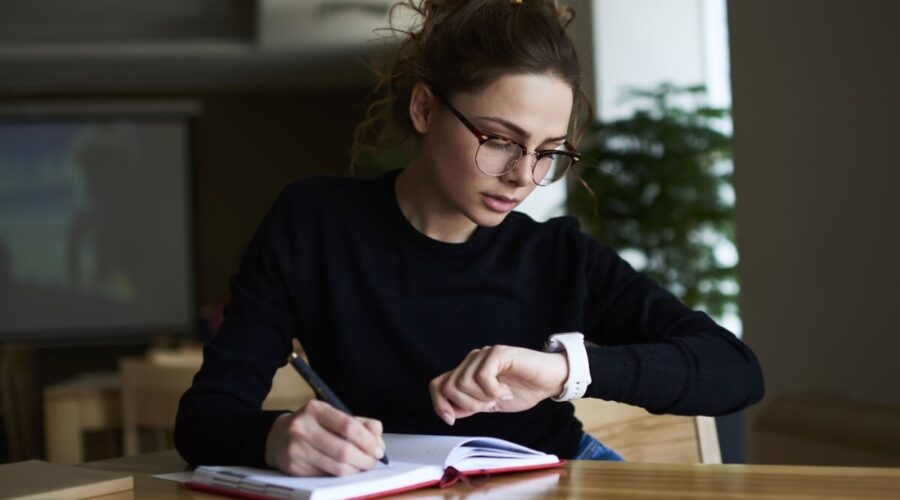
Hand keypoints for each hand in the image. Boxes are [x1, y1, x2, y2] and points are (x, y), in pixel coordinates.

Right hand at [264, 399, 385, 475]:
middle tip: (373, 462)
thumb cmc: (313, 425)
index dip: (368, 440)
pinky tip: (345, 470)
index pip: (348, 425)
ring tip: (362, 467)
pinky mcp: (294, 468)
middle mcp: (302, 428)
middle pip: (343, 450)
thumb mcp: (333, 416)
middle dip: (365, 459)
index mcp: (315, 409)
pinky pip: (326, 476)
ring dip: (356, 470)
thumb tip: (377, 435)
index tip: (378, 449)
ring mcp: (296, 449)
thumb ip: (359, 423)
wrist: (277, 437)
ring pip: (336, 467)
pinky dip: (341, 476)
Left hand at [429, 345, 568, 424]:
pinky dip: (493, 390)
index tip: (451, 420)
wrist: (549, 381)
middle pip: (449, 386)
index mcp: (468, 372)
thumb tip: (449, 412)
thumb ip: (470, 406)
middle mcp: (472, 360)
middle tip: (489, 404)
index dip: (438, 404)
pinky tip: (506, 390)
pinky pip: (482, 376)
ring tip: (500, 396)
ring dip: (482, 397)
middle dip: (468, 404)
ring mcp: (484, 355)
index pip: (438, 384)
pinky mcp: (498, 352)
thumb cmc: (523, 390)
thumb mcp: (491, 404)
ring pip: (463, 382)